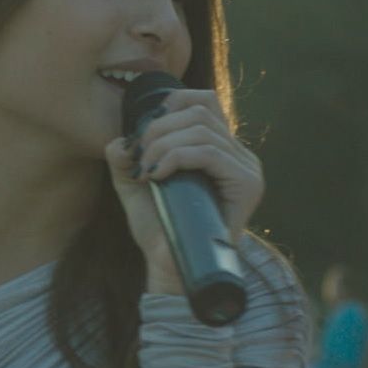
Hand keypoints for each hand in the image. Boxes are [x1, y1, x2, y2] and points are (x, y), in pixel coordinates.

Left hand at [104, 89, 263, 293]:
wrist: (171, 266)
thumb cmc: (158, 227)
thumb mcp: (134, 184)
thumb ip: (125, 159)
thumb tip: (119, 140)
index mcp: (218, 149)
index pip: (204, 101)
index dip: (172, 103)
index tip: (143, 131)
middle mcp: (238, 154)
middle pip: (200, 111)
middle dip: (158, 129)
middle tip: (139, 157)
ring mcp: (246, 168)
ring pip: (201, 130)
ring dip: (162, 146)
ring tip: (146, 170)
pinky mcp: (247, 184)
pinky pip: (209, 152)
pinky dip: (176, 157)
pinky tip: (158, 175)